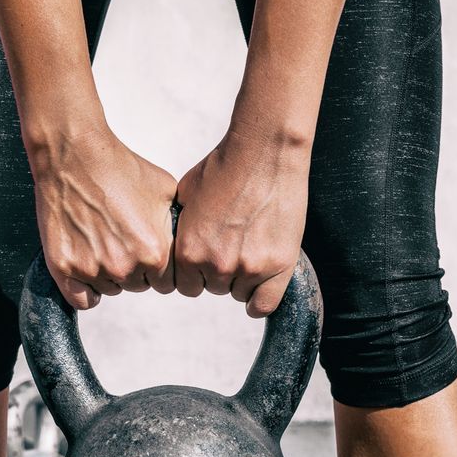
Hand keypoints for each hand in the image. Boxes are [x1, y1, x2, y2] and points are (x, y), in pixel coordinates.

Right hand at [28, 124, 176, 309]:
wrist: (75, 154)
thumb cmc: (120, 168)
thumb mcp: (165, 192)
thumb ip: (177, 226)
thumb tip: (188, 243)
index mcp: (156, 253)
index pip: (166, 282)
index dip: (159, 266)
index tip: (147, 249)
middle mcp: (126, 267)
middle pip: (138, 285)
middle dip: (134, 268)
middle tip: (121, 238)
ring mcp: (93, 270)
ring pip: (110, 289)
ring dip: (108, 274)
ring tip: (101, 239)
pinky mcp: (64, 268)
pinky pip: (82, 300)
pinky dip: (84, 289)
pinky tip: (87, 266)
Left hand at [172, 126, 310, 316]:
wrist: (263, 152)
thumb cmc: (225, 166)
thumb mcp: (186, 195)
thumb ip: (183, 227)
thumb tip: (178, 241)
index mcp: (188, 251)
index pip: (187, 286)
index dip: (196, 273)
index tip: (207, 260)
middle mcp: (216, 264)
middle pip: (214, 288)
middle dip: (220, 271)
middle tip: (233, 245)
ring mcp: (249, 267)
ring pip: (240, 293)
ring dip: (244, 278)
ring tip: (251, 248)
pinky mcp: (278, 264)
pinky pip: (265, 304)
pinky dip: (262, 299)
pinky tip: (261, 284)